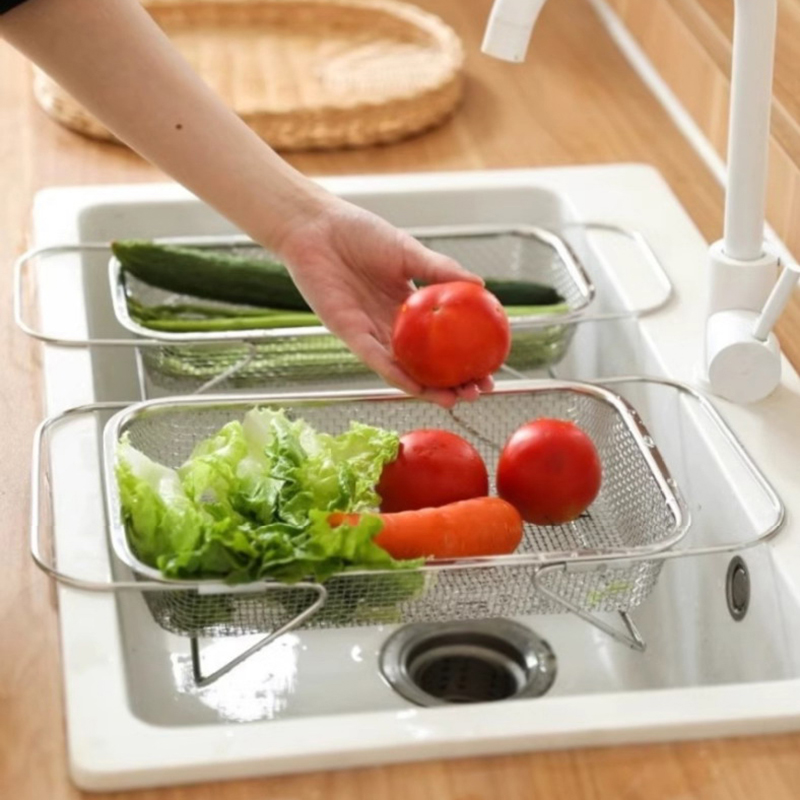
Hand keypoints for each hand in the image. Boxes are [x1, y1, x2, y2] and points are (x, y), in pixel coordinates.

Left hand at [274, 197, 493, 407]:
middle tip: (476, 392)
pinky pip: (375, 359)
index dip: (464, 355)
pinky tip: (416, 387)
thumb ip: (440, 269)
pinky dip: (396, 375)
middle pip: (425, 361)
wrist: (315, 226)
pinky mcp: (348, 333)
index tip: (489, 365)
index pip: (440, 338)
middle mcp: (390, 324)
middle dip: (451, 381)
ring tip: (454, 400)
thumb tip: (480, 284)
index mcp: (406, 305)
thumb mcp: (407, 250)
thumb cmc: (357, 232)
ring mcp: (370, 331)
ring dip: (427, 388)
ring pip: (403, 368)